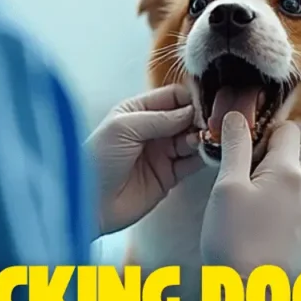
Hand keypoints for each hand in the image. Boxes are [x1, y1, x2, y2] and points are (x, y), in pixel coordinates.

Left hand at [87, 84, 203, 235]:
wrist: (88, 203)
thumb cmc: (97, 159)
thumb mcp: (124, 128)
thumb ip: (159, 118)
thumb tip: (191, 111)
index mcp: (137, 111)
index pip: (172, 97)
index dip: (190, 99)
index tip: (206, 104)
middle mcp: (151, 130)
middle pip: (186, 117)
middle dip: (200, 119)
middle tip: (212, 123)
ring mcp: (161, 153)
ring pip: (192, 139)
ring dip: (203, 138)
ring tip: (209, 139)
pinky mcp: (168, 176)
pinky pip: (192, 163)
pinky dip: (204, 157)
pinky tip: (210, 153)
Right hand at [200, 113, 300, 279]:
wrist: (248, 295)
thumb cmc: (232, 238)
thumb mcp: (227, 186)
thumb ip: (235, 147)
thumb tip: (237, 115)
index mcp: (290, 173)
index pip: (288, 130)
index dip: (263, 131)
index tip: (242, 146)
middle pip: (299, 153)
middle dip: (275, 153)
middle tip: (244, 169)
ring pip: (299, 182)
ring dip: (279, 179)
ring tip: (248, 196)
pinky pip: (297, 207)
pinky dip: (281, 203)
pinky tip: (256, 221)